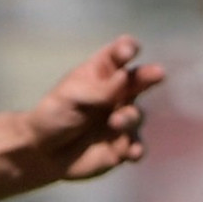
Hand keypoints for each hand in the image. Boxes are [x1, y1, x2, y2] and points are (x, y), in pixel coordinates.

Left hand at [7, 38, 162, 189]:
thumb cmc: (55, 115)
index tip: (128, 51)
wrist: (43, 152)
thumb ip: (100, 89)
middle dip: (150, 75)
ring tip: (115, 122)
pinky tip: (132, 152)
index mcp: (101, 72)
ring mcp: (121, 119)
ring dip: (129, 117)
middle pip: (140, 80)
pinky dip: (137, 150)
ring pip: (137, 115)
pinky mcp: (122, 146)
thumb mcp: (72, 96)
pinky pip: (137, 147)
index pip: (119, 54)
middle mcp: (117, 93)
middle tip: (158, 73)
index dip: (127, 49)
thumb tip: (124, 76)